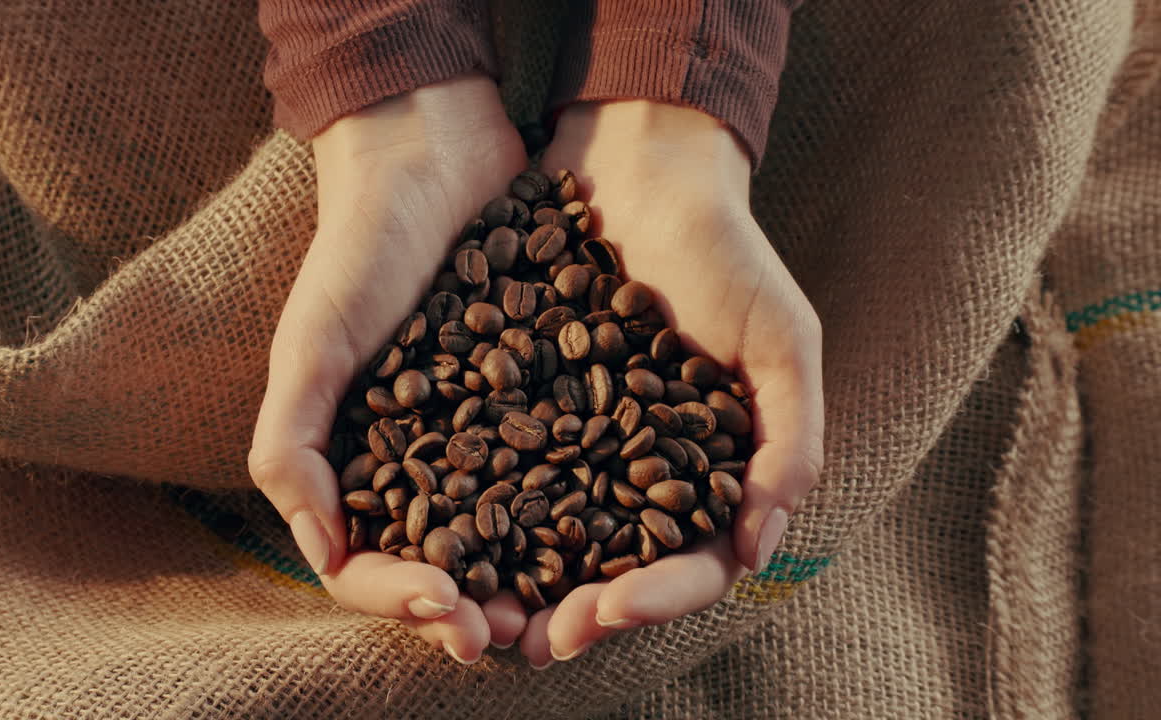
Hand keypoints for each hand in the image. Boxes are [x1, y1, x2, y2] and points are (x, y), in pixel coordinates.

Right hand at [248, 75, 529, 663]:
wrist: (435, 154)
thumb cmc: (359, 248)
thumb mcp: (310, 343)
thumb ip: (291, 447)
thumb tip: (320, 556)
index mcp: (354, 463)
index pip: (367, 564)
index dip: (403, 599)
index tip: (452, 610)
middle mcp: (420, 461)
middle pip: (447, 565)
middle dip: (482, 608)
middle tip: (529, 636)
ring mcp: (482, 433)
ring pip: (510, 532)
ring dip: (538, 578)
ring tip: (577, 607)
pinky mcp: (541, 396)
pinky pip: (563, 466)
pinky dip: (585, 506)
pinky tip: (622, 530)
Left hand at [518, 101, 823, 666]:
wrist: (640, 166)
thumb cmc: (724, 249)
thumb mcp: (780, 339)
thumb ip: (788, 441)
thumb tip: (759, 552)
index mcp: (705, 470)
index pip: (689, 560)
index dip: (655, 596)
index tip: (611, 609)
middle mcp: (634, 467)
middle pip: (608, 566)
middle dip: (573, 609)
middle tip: (531, 640)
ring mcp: (574, 439)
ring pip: (543, 533)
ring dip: (513, 581)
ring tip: (472, 614)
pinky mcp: (517, 402)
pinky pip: (490, 465)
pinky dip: (468, 507)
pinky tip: (433, 535)